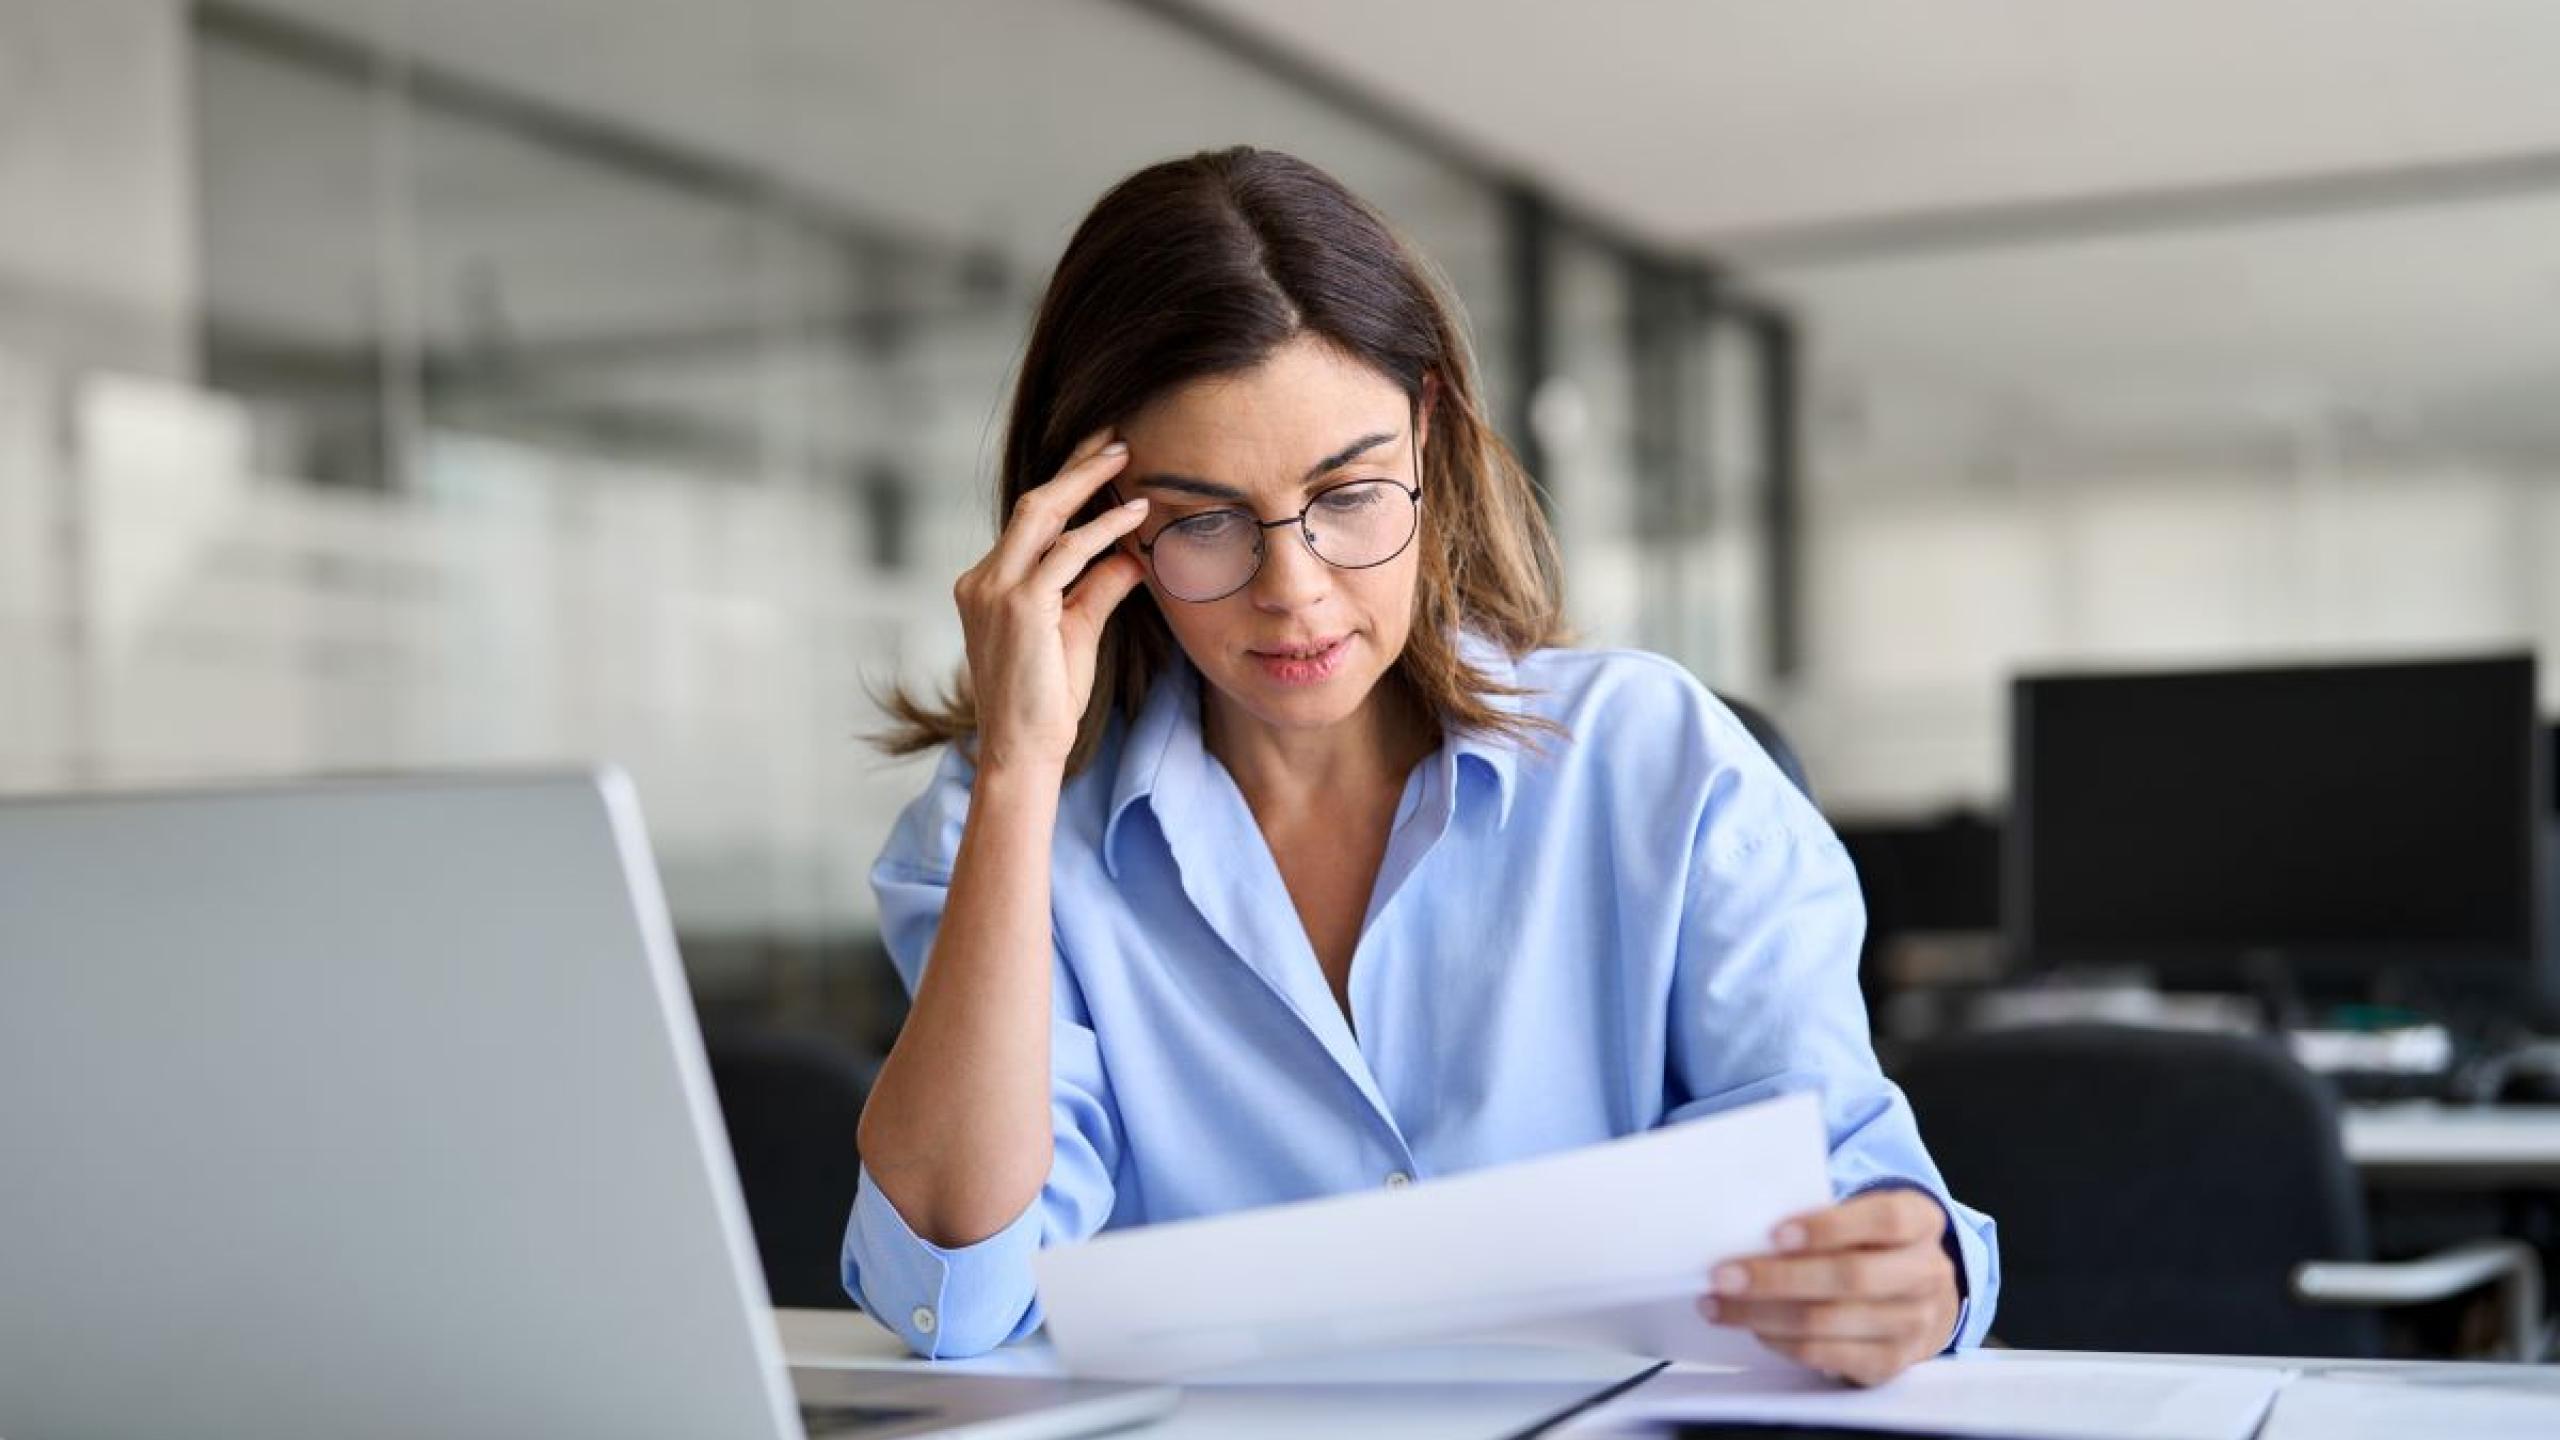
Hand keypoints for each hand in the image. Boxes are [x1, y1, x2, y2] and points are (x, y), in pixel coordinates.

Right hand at [952, 429, 1151, 772]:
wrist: (1023, 751)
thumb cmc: (1047, 701)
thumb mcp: (1077, 633)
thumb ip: (1098, 588)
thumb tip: (1133, 556)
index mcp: (986, 583)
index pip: (1029, 521)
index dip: (1067, 485)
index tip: (1103, 458)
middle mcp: (982, 579)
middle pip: (1031, 503)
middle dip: (1075, 465)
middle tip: (1116, 435)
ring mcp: (994, 590)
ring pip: (1043, 515)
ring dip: (1089, 483)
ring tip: (1128, 457)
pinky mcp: (1019, 606)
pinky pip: (1066, 553)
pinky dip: (1103, 530)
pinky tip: (1135, 516)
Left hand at [1699, 1188, 1958, 1386]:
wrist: (1919, 1300)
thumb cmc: (1871, 1246)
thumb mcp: (1863, 1218)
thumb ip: (1822, 1217)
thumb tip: (1747, 1226)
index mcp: (1920, 1221)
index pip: (1884, 1219)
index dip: (1829, 1227)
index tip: (1775, 1233)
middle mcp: (1925, 1273)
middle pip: (1850, 1277)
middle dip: (1777, 1277)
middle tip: (1723, 1275)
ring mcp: (1912, 1323)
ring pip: (1829, 1321)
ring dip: (1763, 1314)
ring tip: (1719, 1304)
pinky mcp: (1890, 1363)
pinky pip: (1827, 1355)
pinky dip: (1781, 1342)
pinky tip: (1753, 1329)